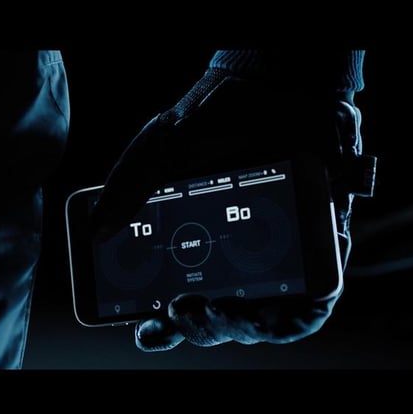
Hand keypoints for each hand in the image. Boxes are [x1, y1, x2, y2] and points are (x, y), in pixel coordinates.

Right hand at [91, 67, 375, 350]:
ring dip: (244, 325)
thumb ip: (126, 189)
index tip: (148, 328)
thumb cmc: (215, 115)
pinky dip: (302, 311)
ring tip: (229, 309)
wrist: (276, 84)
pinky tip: (284, 304)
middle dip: (200, 325)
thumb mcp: (159, 149)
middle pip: (216, 315)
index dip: (161, 323)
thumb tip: (96, 233)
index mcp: (192, 238)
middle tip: (186, 308)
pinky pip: (314, 298)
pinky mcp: (316, 245)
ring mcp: (276, 252)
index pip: (174, 295)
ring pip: (263, 316)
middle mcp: (234, 251)